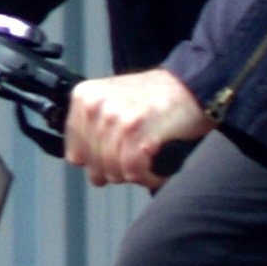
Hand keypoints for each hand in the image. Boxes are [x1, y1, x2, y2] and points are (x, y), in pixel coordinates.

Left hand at [63, 69, 212, 189]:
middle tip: (134, 165)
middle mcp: (97, 106)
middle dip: (116, 173)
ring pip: (114, 171)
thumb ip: (90, 126)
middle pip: (96, 166)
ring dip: (134, 176)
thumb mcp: (110, 100)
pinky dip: (147, 178)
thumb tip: (78, 161)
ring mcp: (118, 119)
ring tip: (147, 167)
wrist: (190, 87)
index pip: (76, 153)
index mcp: (85, 97)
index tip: (113, 162)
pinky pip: (134, 172)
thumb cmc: (153, 98)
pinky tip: (155, 173)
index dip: (97, 165)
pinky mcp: (140, 133)